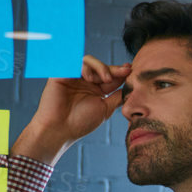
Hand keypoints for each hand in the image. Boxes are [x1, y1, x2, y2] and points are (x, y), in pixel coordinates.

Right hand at [11, 55, 129, 164]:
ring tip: (105, 79)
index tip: (131, 70)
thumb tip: (132, 88)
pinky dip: (84, 67)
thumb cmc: (81, 123)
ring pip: (88, 61)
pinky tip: (89, 78)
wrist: (59, 130)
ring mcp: (73, 76)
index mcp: (95, 89)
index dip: (121, 72)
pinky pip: (74, 62)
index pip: (110, 76)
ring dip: (100, 67)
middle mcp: (84, 81)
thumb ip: (117, 97)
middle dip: (114, 68)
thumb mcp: (105, 108)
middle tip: (124, 71)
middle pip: (101, 66)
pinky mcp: (61, 74)